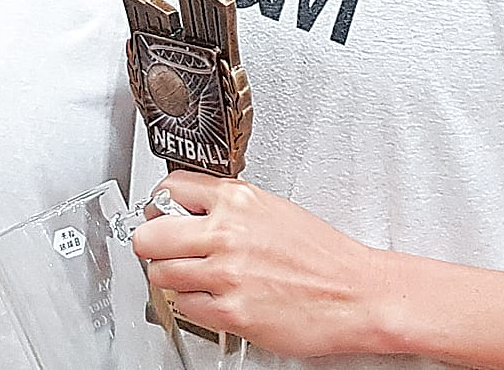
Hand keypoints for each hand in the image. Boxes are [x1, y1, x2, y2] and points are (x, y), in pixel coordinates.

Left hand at [130, 171, 385, 357]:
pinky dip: (193, 304)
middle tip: (163, 249)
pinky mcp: (231, 313)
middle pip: (149, 235)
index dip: (160, 205)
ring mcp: (226, 275)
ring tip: (192, 275)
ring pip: (160, 274)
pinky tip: (214, 297)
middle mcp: (226, 233)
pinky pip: (184, 306)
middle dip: (152, 243)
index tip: (160, 215)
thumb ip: (226, 205)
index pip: (168, 189)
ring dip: (171, 277)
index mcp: (237, 199)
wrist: (354, 293)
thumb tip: (188, 209)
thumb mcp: (271, 208)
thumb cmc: (320, 254)